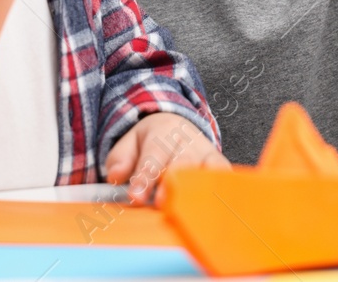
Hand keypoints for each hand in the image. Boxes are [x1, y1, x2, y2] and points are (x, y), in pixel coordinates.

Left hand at [104, 113, 227, 204]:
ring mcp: (205, 153)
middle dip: (171, 185)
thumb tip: (116, 175)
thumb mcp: (130, 143)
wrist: (177, 126)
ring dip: (195, 191)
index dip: (145, 177)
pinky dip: (220, 188)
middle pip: (181, 163)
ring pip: (203, 171)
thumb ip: (120, 158)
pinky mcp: (219, 164)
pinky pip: (222, 175)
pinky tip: (214, 204)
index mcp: (162, 132)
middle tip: (161, 204)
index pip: (154, 155)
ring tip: (188, 212)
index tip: (136, 197)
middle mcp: (187, 141)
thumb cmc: (150, 142)